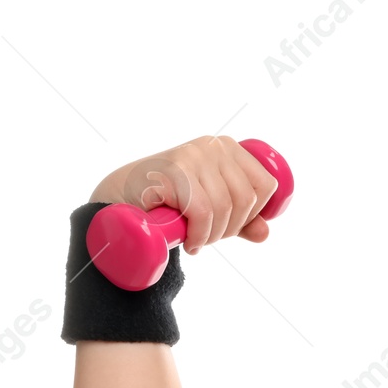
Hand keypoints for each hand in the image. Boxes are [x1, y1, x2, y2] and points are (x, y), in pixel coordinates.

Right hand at [89, 135, 278, 253]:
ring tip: (198, 241)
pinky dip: (200, 235)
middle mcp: (211, 146)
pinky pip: (203, 213)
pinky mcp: (173, 172)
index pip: (266, 185)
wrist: (122, 198)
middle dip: (232, 228)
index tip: (232, 226)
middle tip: (210, 238)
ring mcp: (192, 155)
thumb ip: (242, 220)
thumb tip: (264, 233)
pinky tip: (190, 242)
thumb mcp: (213, 208)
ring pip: (226, 208)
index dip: (255, 214)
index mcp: (228, 147)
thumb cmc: (171, 201)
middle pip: (247, 199)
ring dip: (214, 235)